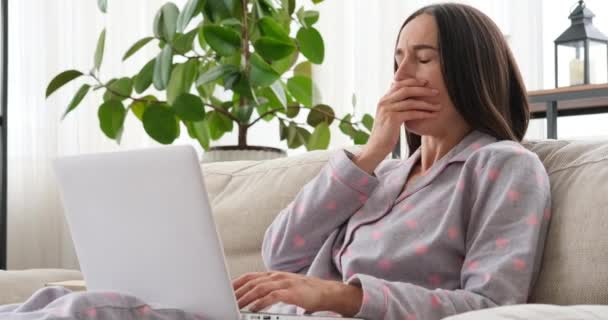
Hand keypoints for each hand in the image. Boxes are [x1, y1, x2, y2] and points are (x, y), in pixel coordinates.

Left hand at [232, 271, 362, 315]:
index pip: (250, 276)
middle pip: (252, 282)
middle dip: (237, 292)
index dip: (236, 283)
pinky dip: (261, 303)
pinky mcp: (292, 292)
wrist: (327, 292)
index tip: (224, 291)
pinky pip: (272, 296)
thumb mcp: (284, 287)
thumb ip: (269, 290)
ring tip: (236, 306)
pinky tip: (253, 309)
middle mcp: (277, 277)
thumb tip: (252, 298)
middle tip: (226, 301)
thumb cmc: (305, 292)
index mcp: (274, 275)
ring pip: (259, 288)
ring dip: (246, 298)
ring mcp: (285, 283)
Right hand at [363, 78, 440, 158]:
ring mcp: (388, 110)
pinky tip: (432, 115)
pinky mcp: (392, 119)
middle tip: (436, 92)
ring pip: (411, 102)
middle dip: (423, 90)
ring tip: (438, 106)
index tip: (426, 82)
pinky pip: (412, 113)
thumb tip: (407, 98)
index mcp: (383, 99)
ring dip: (427, 104)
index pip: (399, 84)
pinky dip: (424, 113)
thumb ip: (395, 106)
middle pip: (406, 90)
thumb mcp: (388, 116)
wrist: (376, 147)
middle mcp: (384, 102)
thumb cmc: (385, 133)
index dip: (413, 82)